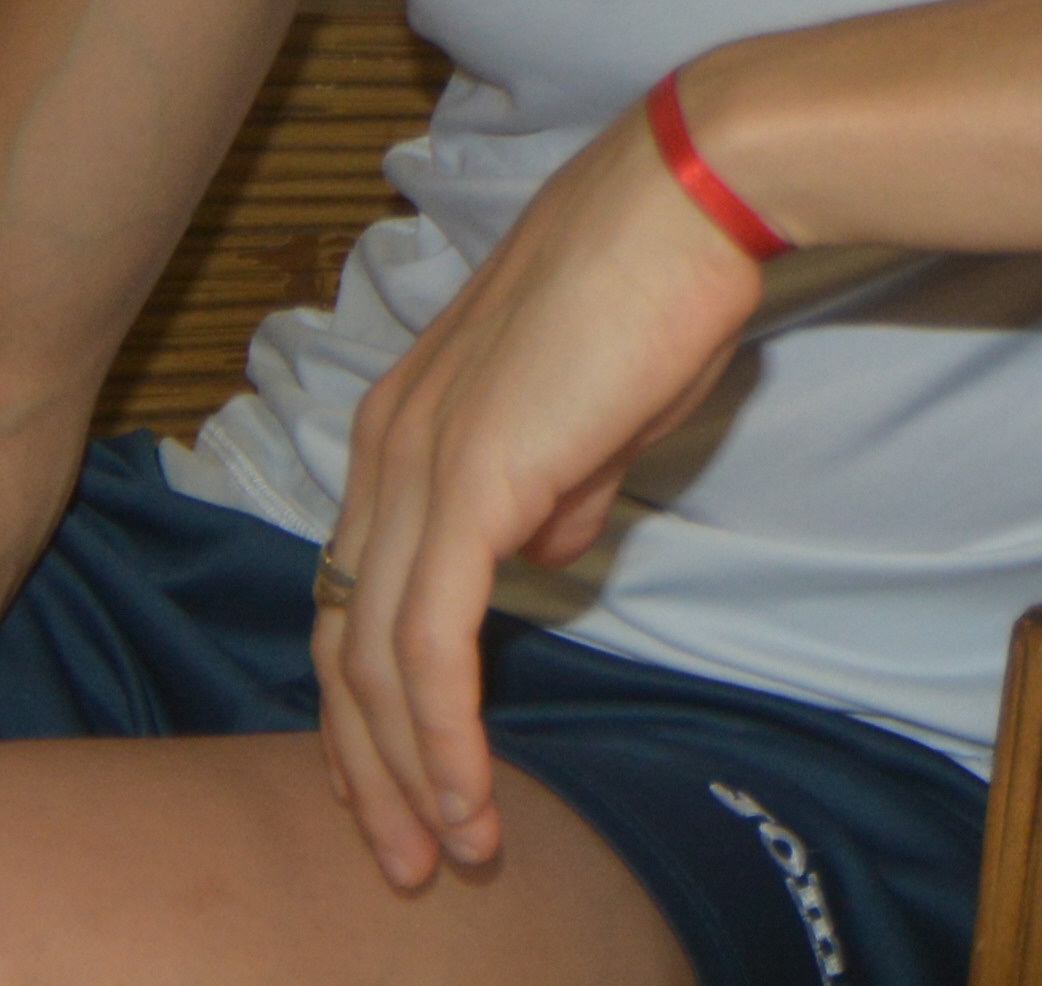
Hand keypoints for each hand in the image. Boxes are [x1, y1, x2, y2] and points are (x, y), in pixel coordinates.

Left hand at [313, 91, 766, 885]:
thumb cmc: (664, 285)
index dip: (371, 689)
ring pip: (371, 659)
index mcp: (411, 417)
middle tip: (408, 853)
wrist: (693, 197)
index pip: (357, 581)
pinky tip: (472, 798)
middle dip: (368, 761)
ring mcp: (418, 462)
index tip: (407, 772)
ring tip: (449, 851)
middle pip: (339, 635)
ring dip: (406, 771)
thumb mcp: (604, 410)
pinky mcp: (468, 485)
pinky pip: (429, 646)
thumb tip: (551, 544)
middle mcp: (389, 443)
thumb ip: (563, 481)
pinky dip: (443, 736)